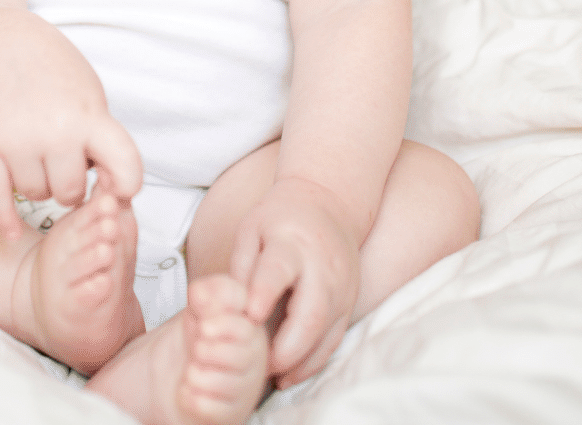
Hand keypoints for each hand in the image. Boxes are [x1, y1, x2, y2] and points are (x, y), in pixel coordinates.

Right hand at [0, 37, 142, 239]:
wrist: (2, 46)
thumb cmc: (56, 77)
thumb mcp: (92, 98)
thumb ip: (105, 141)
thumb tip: (118, 192)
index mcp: (90, 117)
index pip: (126, 170)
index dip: (126, 186)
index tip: (117, 187)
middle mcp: (55, 131)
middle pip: (69, 192)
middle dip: (69, 185)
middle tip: (64, 164)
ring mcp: (16, 139)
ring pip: (35, 195)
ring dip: (39, 186)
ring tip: (39, 160)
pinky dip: (5, 220)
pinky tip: (12, 231)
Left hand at [229, 177, 362, 387]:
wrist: (330, 202)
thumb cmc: (280, 218)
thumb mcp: (251, 229)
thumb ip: (241, 266)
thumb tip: (231, 308)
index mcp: (292, 244)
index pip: (279, 271)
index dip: (264, 294)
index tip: (250, 317)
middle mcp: (323, 268)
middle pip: (311, 313)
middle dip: (286, 347)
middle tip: (259, 366)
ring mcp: (342, 287)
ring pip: (327, 333)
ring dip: (301, 362)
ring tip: (274, 379)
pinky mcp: (350, 301)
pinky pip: (335, 338)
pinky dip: (315, 360)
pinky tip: (292, 374)